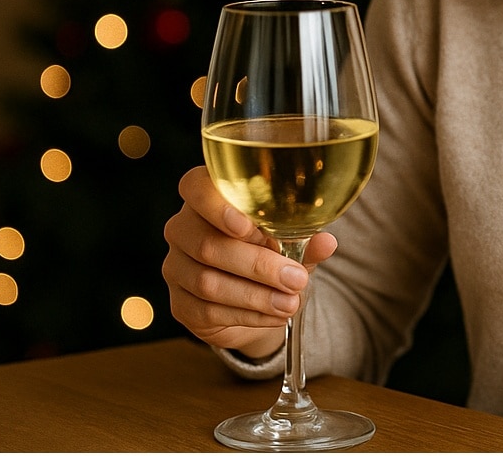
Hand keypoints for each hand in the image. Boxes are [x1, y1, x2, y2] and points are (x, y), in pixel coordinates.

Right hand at [162, 166, 337, 357]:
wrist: (250, 298)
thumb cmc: (268, 252)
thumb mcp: (290, 242)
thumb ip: (304, 239)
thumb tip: (327, 242)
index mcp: (206, 198)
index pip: (195, 187)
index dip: (217, 206)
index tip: (249, 226)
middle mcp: (183, 228)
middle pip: (207, 244)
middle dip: (257, 264)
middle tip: (295, 278)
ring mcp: (176, 267)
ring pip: (208, 281)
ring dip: (256, 295)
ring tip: (291, 302)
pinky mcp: (180, 304)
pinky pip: (208, 310)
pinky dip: (247, 314)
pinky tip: (274, 315)